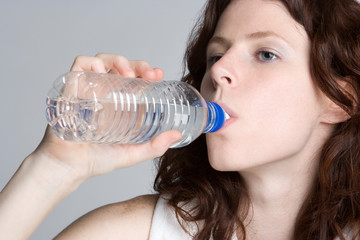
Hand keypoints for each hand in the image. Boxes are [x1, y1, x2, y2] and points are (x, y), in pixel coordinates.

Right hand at [34, 53, 181, 180]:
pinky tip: (103, 72)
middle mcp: (103, 93)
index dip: (147, 72)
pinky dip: (91, 63)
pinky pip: (79, 66)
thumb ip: (155, 146)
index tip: (158, 74)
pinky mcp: (70, 90)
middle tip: (148, 73)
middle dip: (136, 64)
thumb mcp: (133, 153)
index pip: (134, 79)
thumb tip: (177, 135)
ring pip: (101, 61)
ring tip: (128, 73)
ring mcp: (87, 90)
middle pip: (120, 67)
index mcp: (118, 103)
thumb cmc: (98, 160)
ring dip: (117, 60)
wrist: (70, 167)